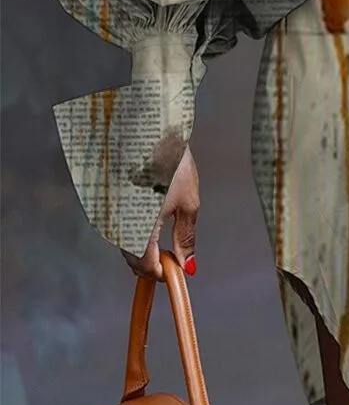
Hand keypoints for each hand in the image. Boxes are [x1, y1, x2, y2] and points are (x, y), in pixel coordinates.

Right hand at [121, 144, 198, 279]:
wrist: (147, 131)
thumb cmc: (171, 163)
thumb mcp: (188, 202)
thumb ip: (186, 237)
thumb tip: (189, 264)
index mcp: (140, 226)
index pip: (147, 266)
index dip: (162, 273)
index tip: (174, 272)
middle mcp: (118, 223)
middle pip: (132, 259)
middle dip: (151, 265)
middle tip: (170, 261)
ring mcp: (108, 214)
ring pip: (123, 245)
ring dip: (141, 251)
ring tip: (161, 242)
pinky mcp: (103, 205)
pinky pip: (116, 230)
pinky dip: (131, 235)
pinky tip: (145, 226)